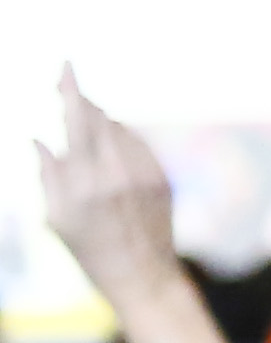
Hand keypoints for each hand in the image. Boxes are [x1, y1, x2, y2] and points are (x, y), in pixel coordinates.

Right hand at [29, 73, 232, 342]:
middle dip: (79, 100)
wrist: (143, 276)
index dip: (70, 90)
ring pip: (119, 129)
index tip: (65, 66)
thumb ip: (48, 175)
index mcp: (85, 181)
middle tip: (62, 85)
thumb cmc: (90, 252)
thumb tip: (37, 139)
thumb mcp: (57, 218)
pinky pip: (137, 145)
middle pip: (99, 118)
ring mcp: (144, 174)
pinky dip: (119, 138)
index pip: (77, 121)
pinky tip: (107, 147)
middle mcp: (117, 172)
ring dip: (98, 120)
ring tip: (79, 122)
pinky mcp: (162, 178)